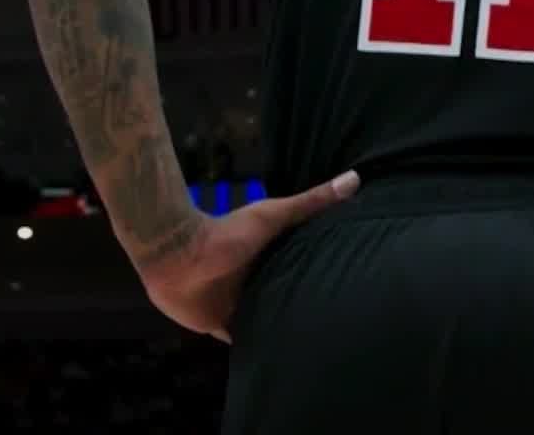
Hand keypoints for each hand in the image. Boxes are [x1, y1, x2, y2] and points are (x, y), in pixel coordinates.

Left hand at [140, 169, 359, 341]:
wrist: (177, 256)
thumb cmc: (226, 233)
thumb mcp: (274, 215)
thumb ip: (311, 202)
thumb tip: (356, 177)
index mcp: (270, 257)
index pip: (302, 268)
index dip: (322, 274)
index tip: (352, 281)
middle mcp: (257, 281)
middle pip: (286, 295)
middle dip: (304, 304)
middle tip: (339, 319)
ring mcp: (239, 305)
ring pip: (267, 320)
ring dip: (281, 327)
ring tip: (315, 343)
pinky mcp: (221, 325)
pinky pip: (243, 340)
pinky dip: (256, 346)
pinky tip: (277, 357)